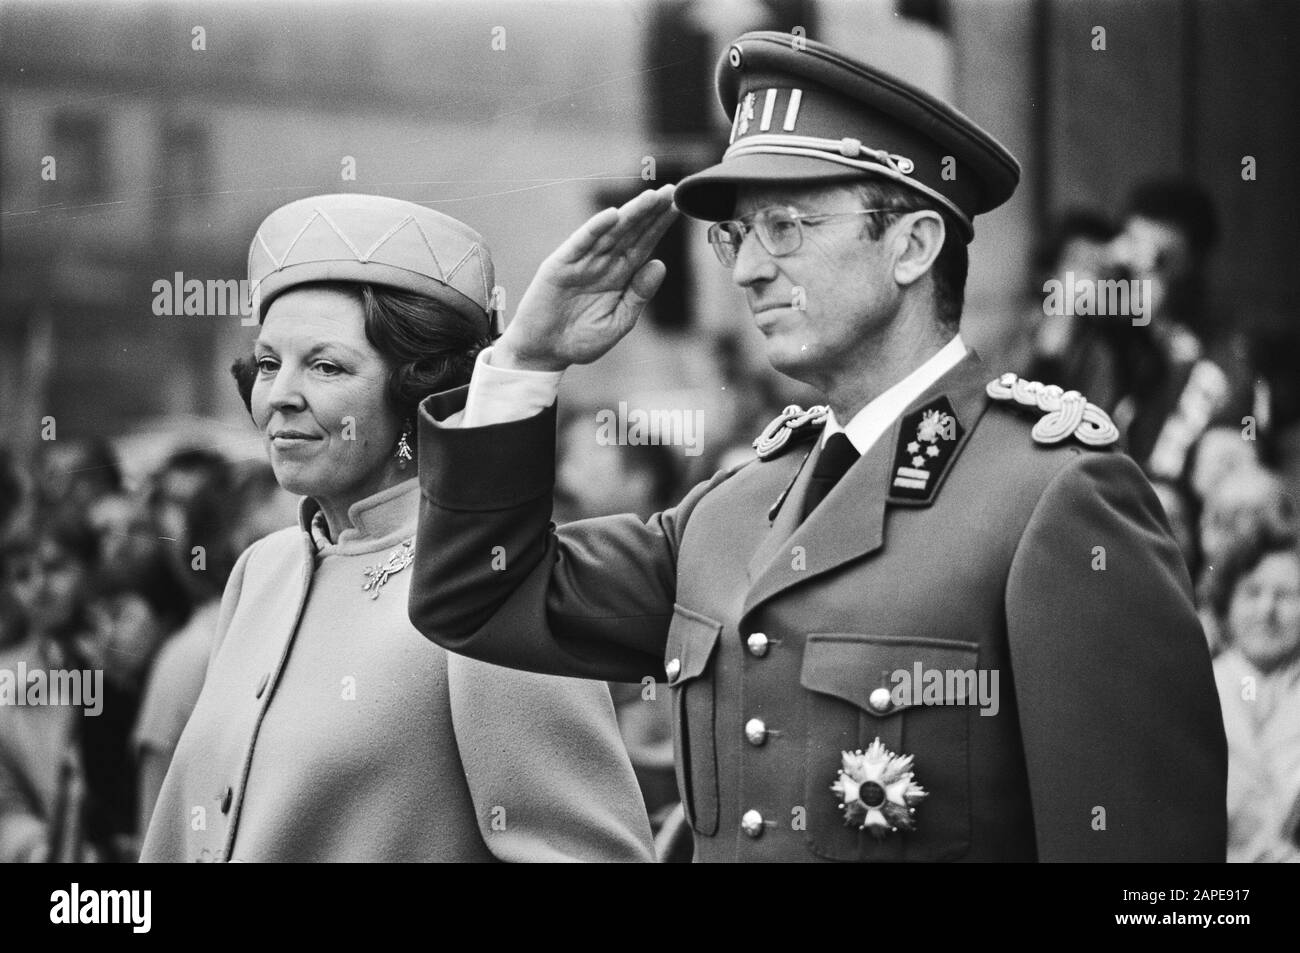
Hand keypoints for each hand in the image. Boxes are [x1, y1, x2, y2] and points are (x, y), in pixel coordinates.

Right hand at [496, 185, 678, 370]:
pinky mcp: (560, 265)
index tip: (678, 206)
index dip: (659, 225)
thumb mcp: (619, 321)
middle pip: (630, 232)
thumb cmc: (581, 340)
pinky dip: (595, 228)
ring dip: (630, 214)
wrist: (545, 352)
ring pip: (610, 233)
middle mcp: (602, 263)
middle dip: (650, 212)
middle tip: (672, 191)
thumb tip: (661, 264)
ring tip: (650, 197)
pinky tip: (612, 215)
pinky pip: (580, 244)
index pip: (643, 244)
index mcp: (619, 276)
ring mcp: (581, 261)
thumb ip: (639, 295)